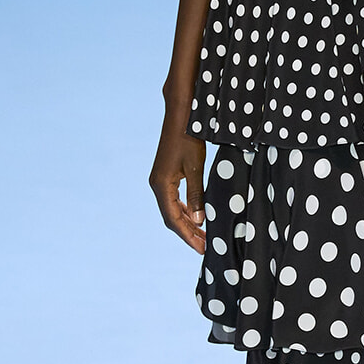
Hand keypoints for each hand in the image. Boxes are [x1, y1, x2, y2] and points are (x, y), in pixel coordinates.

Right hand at [149, 117, 207, 251]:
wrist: (180, 115)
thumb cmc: (188, 138)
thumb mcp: (196, 167)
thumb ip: (197, 195)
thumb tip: (200, 220)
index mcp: (162, 186)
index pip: (174, 219)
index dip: (188, 236)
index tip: (201, 249)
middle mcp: (157, 185)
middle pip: (172, 218)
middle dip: (188, 233)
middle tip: (205, 246)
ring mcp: (160, 180)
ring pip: (173, 209)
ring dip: (188, 223)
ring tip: (204, 235)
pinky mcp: (165, 175)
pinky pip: (174, 199)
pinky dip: (186, 210)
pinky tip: (197, 215)